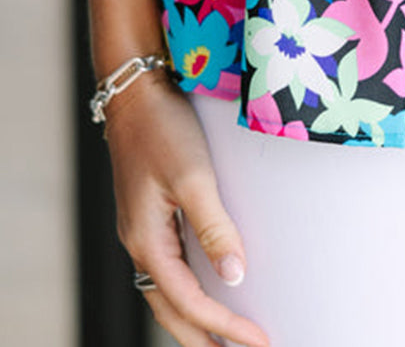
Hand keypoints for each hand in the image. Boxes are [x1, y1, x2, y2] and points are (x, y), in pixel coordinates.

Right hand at [104, 71, 269, 346]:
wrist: (136, 92)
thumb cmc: (163, 129)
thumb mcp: (193, 177)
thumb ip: (214, 227)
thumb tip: (234, 277)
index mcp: (147, 241)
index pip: (189, 302)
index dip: (224, 326)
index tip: (258, 340)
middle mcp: (141, 243)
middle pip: (171, 310)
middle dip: (205, 338)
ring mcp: (144, 230)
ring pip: (168, 292)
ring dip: (195, 320)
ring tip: (225, 337)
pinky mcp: (152, 215)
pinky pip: (170, 268)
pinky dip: (189, 290)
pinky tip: (209, 287)